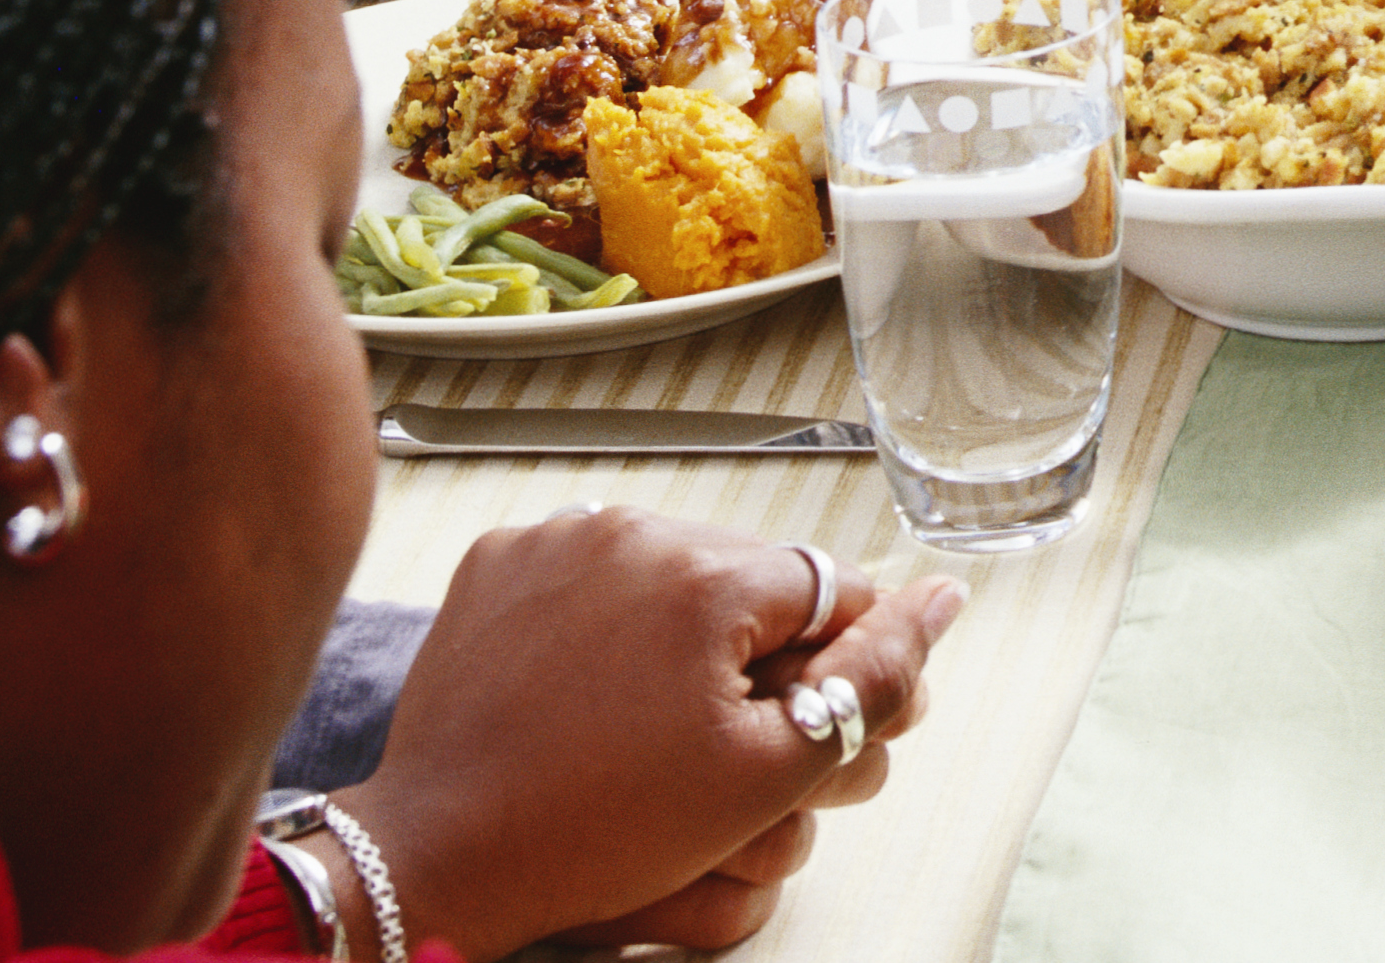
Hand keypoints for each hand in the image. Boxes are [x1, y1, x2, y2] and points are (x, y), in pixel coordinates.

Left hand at [342, 509, 965, 957]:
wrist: (438, 856)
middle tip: (725, 734)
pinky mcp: (497, 559)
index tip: (802, 720)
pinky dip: (604, 611)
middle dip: (757, 647)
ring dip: (683, 625)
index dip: (832, 662)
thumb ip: (872, 680)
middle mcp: (636, 529)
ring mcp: (557, 538)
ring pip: (673, 567)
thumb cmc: (600, 830)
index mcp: (712, 576)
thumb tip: (947, 599)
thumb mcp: (763, 774)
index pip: (832, 592)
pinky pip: (590, 565)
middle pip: (751, 577)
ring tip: (652, 714)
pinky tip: (591, 685)